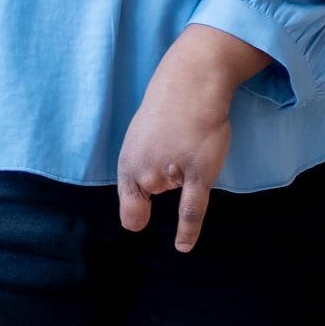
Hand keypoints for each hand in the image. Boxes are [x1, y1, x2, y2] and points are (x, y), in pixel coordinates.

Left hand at [117, 26, 266, 251]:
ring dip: (180, 177)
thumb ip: (141, 164)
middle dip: (165, 176)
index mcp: (128, 159)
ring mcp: (168, 173)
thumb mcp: (143, 132)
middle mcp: (142, 169)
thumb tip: (140, 200)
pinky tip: (183, 246)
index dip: (137, 208)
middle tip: (175, 138)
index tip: (143, 212)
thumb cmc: (171, 103)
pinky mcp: (197, 172)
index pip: (127, 201)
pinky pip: (191, 210)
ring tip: (184, 140)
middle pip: (151, 196)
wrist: (193, 79)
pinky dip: (187, 231)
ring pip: (173, 196)